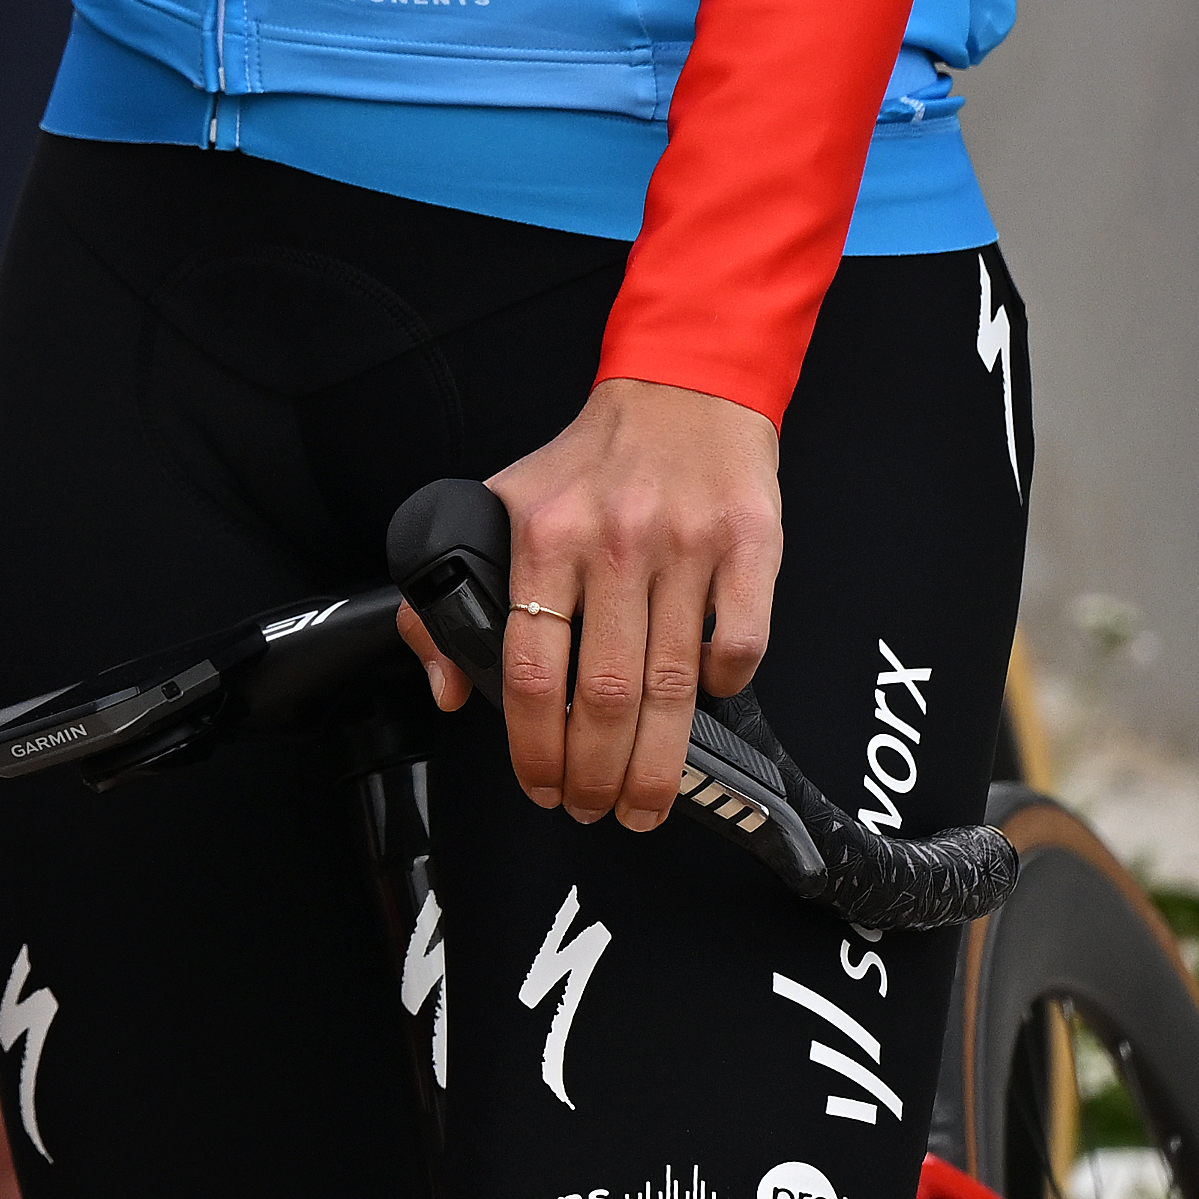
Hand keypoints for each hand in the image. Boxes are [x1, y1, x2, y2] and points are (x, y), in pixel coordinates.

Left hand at [400, 376, 783, 828]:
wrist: (682, 389)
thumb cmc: (590, 461)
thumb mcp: (501, 507)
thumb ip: (454, 597)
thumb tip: (447, 688)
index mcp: (543, 534)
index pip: (531, 668)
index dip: (534, 747)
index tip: (540, 786)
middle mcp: (613, 541)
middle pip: (606, 695)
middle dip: (597, 774)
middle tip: (594, 809)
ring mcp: (687, 546)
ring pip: (673, 688)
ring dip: (658, 765)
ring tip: (644, 802)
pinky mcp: (750, 547)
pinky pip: (740, 647)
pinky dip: (723, 690)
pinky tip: (704, 709)